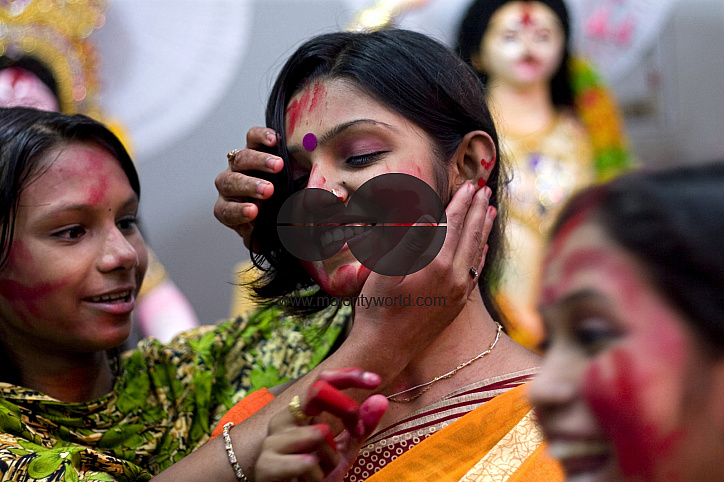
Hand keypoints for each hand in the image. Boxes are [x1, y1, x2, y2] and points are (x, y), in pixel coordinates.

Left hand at [214, 127, 283, 250]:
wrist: (287, 197)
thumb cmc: (275, 219)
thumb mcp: (270, 233)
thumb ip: (264, 237)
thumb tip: (260, 243)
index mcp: (229, 208)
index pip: (226, 211)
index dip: (238, 212)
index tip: (255, 212)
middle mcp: (231, 185)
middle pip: (230, 182)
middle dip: (249, 186)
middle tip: (269, 191)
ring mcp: (240, 164)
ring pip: (241, 158)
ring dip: (259, 162)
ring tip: (279, 166)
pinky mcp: (253, 145)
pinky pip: (252, 137)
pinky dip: (262, 136)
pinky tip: (274, 140)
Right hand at [254, 368, 387, 481]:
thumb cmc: (315, 476)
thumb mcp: (344, 451)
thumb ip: (361, 428)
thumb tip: (381, 399)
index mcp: (300, 412)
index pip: (322, 380)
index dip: (349, 375)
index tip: (375, 380)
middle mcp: (283, 419)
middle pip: (319, 391)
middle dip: (347, 409)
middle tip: (357, 432)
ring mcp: (271, 440)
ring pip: (320, 433)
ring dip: (331, 459)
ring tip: (319, 472)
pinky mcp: (265, 465)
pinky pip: (308, 462)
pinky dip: (317, 477)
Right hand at [349, 183, 496, 369]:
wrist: (385, 350)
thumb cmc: (377, 309)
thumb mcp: (384, 271)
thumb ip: (408, 242)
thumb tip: (428, 216)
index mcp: (436, 265)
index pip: (453, 225)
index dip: (461, 203)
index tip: (469, 185)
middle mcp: (454, 278)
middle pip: (470, 236)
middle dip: (477, 210)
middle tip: (484, 190)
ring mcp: (458, 293)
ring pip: (476, 253)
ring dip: (483, 230)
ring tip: (490, 211)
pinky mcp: (457, 305)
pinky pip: (475, 273)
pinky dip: (480, 255)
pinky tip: (483, 247)